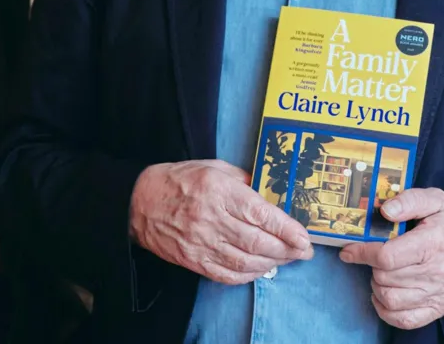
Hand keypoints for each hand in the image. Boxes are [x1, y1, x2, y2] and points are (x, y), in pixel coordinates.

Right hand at [129, 159, 312, 284]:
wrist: (139, 202)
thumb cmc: (180, 180)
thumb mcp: (215, 167)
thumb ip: (245, 180)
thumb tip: (271, 194)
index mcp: (219, 191)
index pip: (261, 214)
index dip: (287, 229)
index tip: (304, 237)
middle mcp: (212, 219)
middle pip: (258, 242)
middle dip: (287, 250)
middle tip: (304, 251)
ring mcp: (202, 244)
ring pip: (246, 262)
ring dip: (272, 264)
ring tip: (287, 259)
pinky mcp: (194, 261)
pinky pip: (227, 275)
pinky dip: (249, 276)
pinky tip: (261, 269)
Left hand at [339, 187, 443, 328]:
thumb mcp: (436, 200)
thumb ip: (410, 200)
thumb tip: (385, 210)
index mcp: (433, 243)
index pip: (387, 256)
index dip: (363, 252)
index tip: (350, 249)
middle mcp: (435, 272)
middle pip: (385, 277)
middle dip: (372, 265)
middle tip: (375, 255)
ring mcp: (436, 294)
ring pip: (390, 299)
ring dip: (377, 286)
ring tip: (382, 272)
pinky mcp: (436, 309)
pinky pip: (403, 320)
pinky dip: (386, 310)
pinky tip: (384, 295)